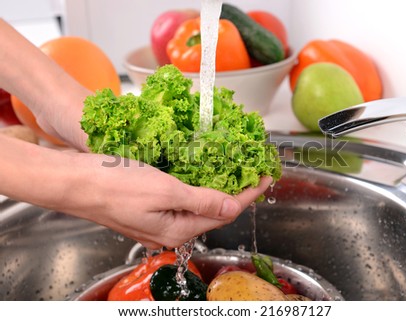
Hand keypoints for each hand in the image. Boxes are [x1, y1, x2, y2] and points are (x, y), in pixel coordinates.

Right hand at [55, 151, 272, 248]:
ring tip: (235, 170)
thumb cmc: (114, 186)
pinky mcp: (149, 208)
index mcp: (177, 229)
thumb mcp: (165, 191)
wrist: (74, 182)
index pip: (225, 213)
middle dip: (236, 191)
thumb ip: (202, 201)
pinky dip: (197, 187)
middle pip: (214, 212)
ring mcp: (159, 220)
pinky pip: (183, 200)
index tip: (266, 176)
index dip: (249, 193)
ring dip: (218, 188)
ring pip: (199, 205)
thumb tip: (232, 208)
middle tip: (253, 171)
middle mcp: (170, 230)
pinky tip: (202, 174)